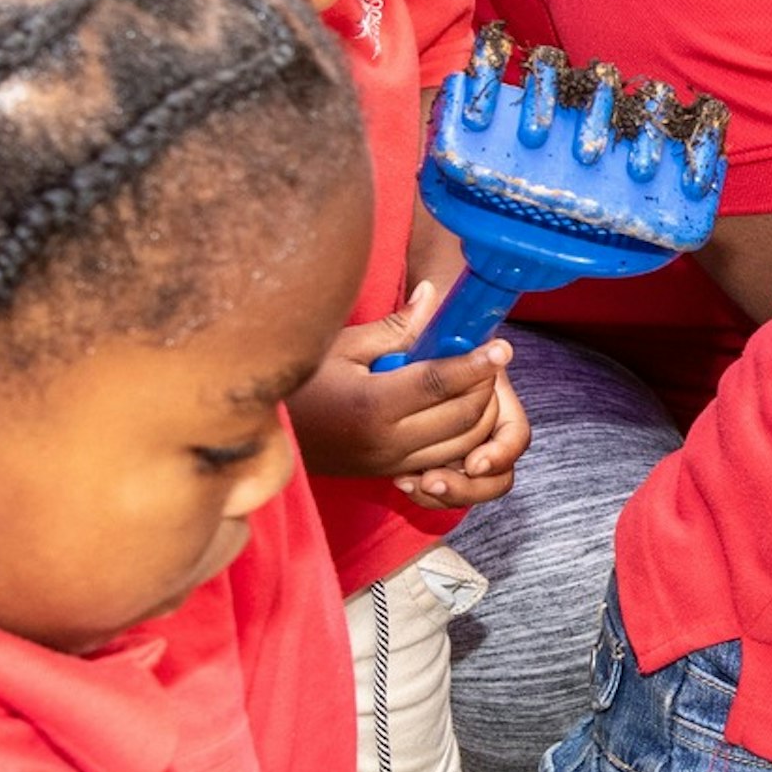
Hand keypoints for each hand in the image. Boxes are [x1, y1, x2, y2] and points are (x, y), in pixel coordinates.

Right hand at [287, 284, 529, 506]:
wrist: (269, 434)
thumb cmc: (301, 381)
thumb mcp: (342, 346)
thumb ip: (396, 328)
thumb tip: (433, 297)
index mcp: (373, 404)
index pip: (441, 383)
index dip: (476, 364)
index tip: (501, 347)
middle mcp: (388, 441)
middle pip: (463, 417)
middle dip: (485, 387)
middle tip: (490, 358)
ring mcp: (391, 464)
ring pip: (462, 445)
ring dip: (482, 414)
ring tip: (478, 381)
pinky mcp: (391, 474)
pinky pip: (445, 461)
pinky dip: (464, 439)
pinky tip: (461, 410)